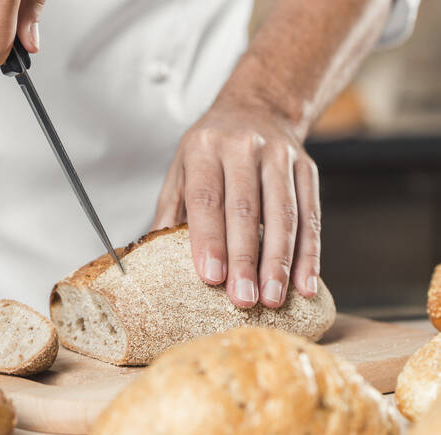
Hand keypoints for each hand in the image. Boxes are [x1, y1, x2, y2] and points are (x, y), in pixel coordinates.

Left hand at [152, 99, 320, 308]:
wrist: (257, 107)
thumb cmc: (210, 151)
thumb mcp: (181, 169)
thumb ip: (170, 213)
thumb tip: (152, 261)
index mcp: (205, 148)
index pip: (207, 199)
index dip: (210, 240)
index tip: (211, 278)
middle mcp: (244, 148)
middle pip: (246, 210)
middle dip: (245, 259)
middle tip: (243, 299)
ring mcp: (280, 157)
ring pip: (284, 215)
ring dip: (280, 262)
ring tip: (273, 299)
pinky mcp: (308, 169)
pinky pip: (311, 216)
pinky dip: (310, 254)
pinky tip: (305, 285)